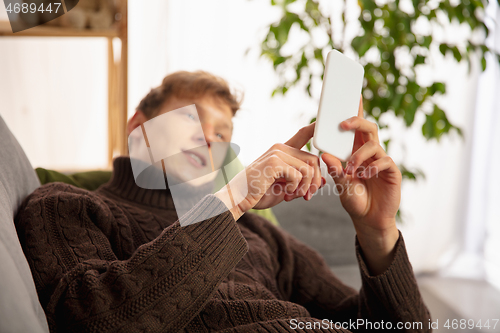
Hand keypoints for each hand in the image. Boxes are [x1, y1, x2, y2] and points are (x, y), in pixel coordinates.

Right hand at [215, 123, 324, 220]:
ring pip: (308, 168)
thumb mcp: (286, 188)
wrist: (238, 198)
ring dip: (306, 186)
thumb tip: (324, 181)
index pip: (302, 134)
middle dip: (315, 180)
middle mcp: (280, 148)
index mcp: (282, 151)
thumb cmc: (259, 193)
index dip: (314, 128)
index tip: (322, 121)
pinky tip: (285, 193)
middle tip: (306, 196)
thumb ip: (303, 183)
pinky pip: (298, 175)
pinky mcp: (274, 162)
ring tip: (294, 196)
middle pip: (314, 159)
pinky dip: (295, 187)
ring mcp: (277, 154)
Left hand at [322, 99, 401, 273]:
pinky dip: (372, 167)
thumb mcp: (340, 184)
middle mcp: (370, 152)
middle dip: (356, 121)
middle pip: (368, 127)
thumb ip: (335, 170)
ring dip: (359, 156)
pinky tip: (364, 175)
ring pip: (373, 144)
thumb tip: (325, 154)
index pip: (356, 127)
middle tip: (343, 123)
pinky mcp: (391, 172)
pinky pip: (384, 161)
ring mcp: (381, 161)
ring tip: (351, 170)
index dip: (355, 110)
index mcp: (356, 150)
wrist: (368, 219)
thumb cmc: (354, 199)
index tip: (350, 94)